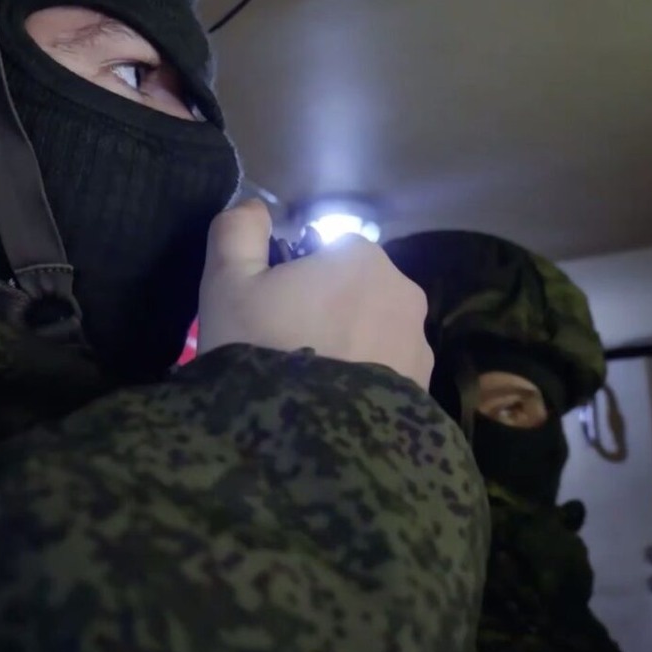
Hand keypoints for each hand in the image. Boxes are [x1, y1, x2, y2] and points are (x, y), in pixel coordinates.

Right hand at [196, 199, 433, 389]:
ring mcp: (420, 344)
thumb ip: (237, 231)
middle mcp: (403, 292)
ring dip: (350, 346)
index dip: (293, 278)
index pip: (325, 250)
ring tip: (311, 387)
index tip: (269, 314)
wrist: (307, 444)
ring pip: (374, 332)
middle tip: (285, 350)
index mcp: (361, 257)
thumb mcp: (226, 285)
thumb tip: (254, 206)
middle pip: (355, 291)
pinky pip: (388, 373)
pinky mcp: (425, 390)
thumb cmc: (262, 350)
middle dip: (326, 311)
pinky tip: (336, 408)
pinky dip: (367, 382)